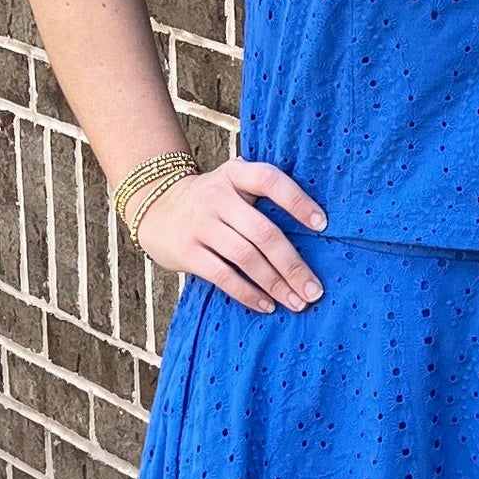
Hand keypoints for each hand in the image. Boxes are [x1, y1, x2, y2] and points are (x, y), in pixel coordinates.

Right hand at [134, 156, 327, 312]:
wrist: (156, 208)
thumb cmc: (212, 201)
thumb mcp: (233, 183)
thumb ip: (263, 192)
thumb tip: (315, 229)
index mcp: (235, 174)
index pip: (270, 180)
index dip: (297, 201)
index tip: (322, 225)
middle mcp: (217, 196)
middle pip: (263, 232)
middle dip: (292, 265)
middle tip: (314, 290)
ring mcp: (200, 225)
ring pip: (246, 258)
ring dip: (275, 284)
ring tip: (297, 302)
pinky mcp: (188, 252)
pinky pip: (223, 276)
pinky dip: (248, 293)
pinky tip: (267, 305)